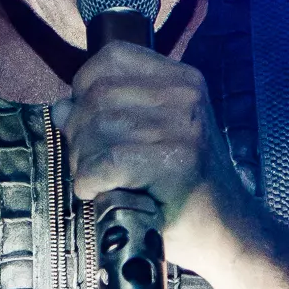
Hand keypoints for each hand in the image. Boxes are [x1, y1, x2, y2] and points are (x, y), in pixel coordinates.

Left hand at [52, 41, 248, 251]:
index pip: (112, 57)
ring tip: (99, 180)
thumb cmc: (181, 185)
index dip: (85, 84)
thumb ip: (108, 114)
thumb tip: (61, 108)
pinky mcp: (174, 162)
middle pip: (97, 95)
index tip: (88, 118)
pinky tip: (99, 192)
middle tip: (89, 162)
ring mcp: (183, 128)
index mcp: (183, 80)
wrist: (228, 231)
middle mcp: (185, 96)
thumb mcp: (151, 137)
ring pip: (95, 129)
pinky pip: (103, 162)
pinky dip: (90, 181)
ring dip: (82, 160)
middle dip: (78, 131)